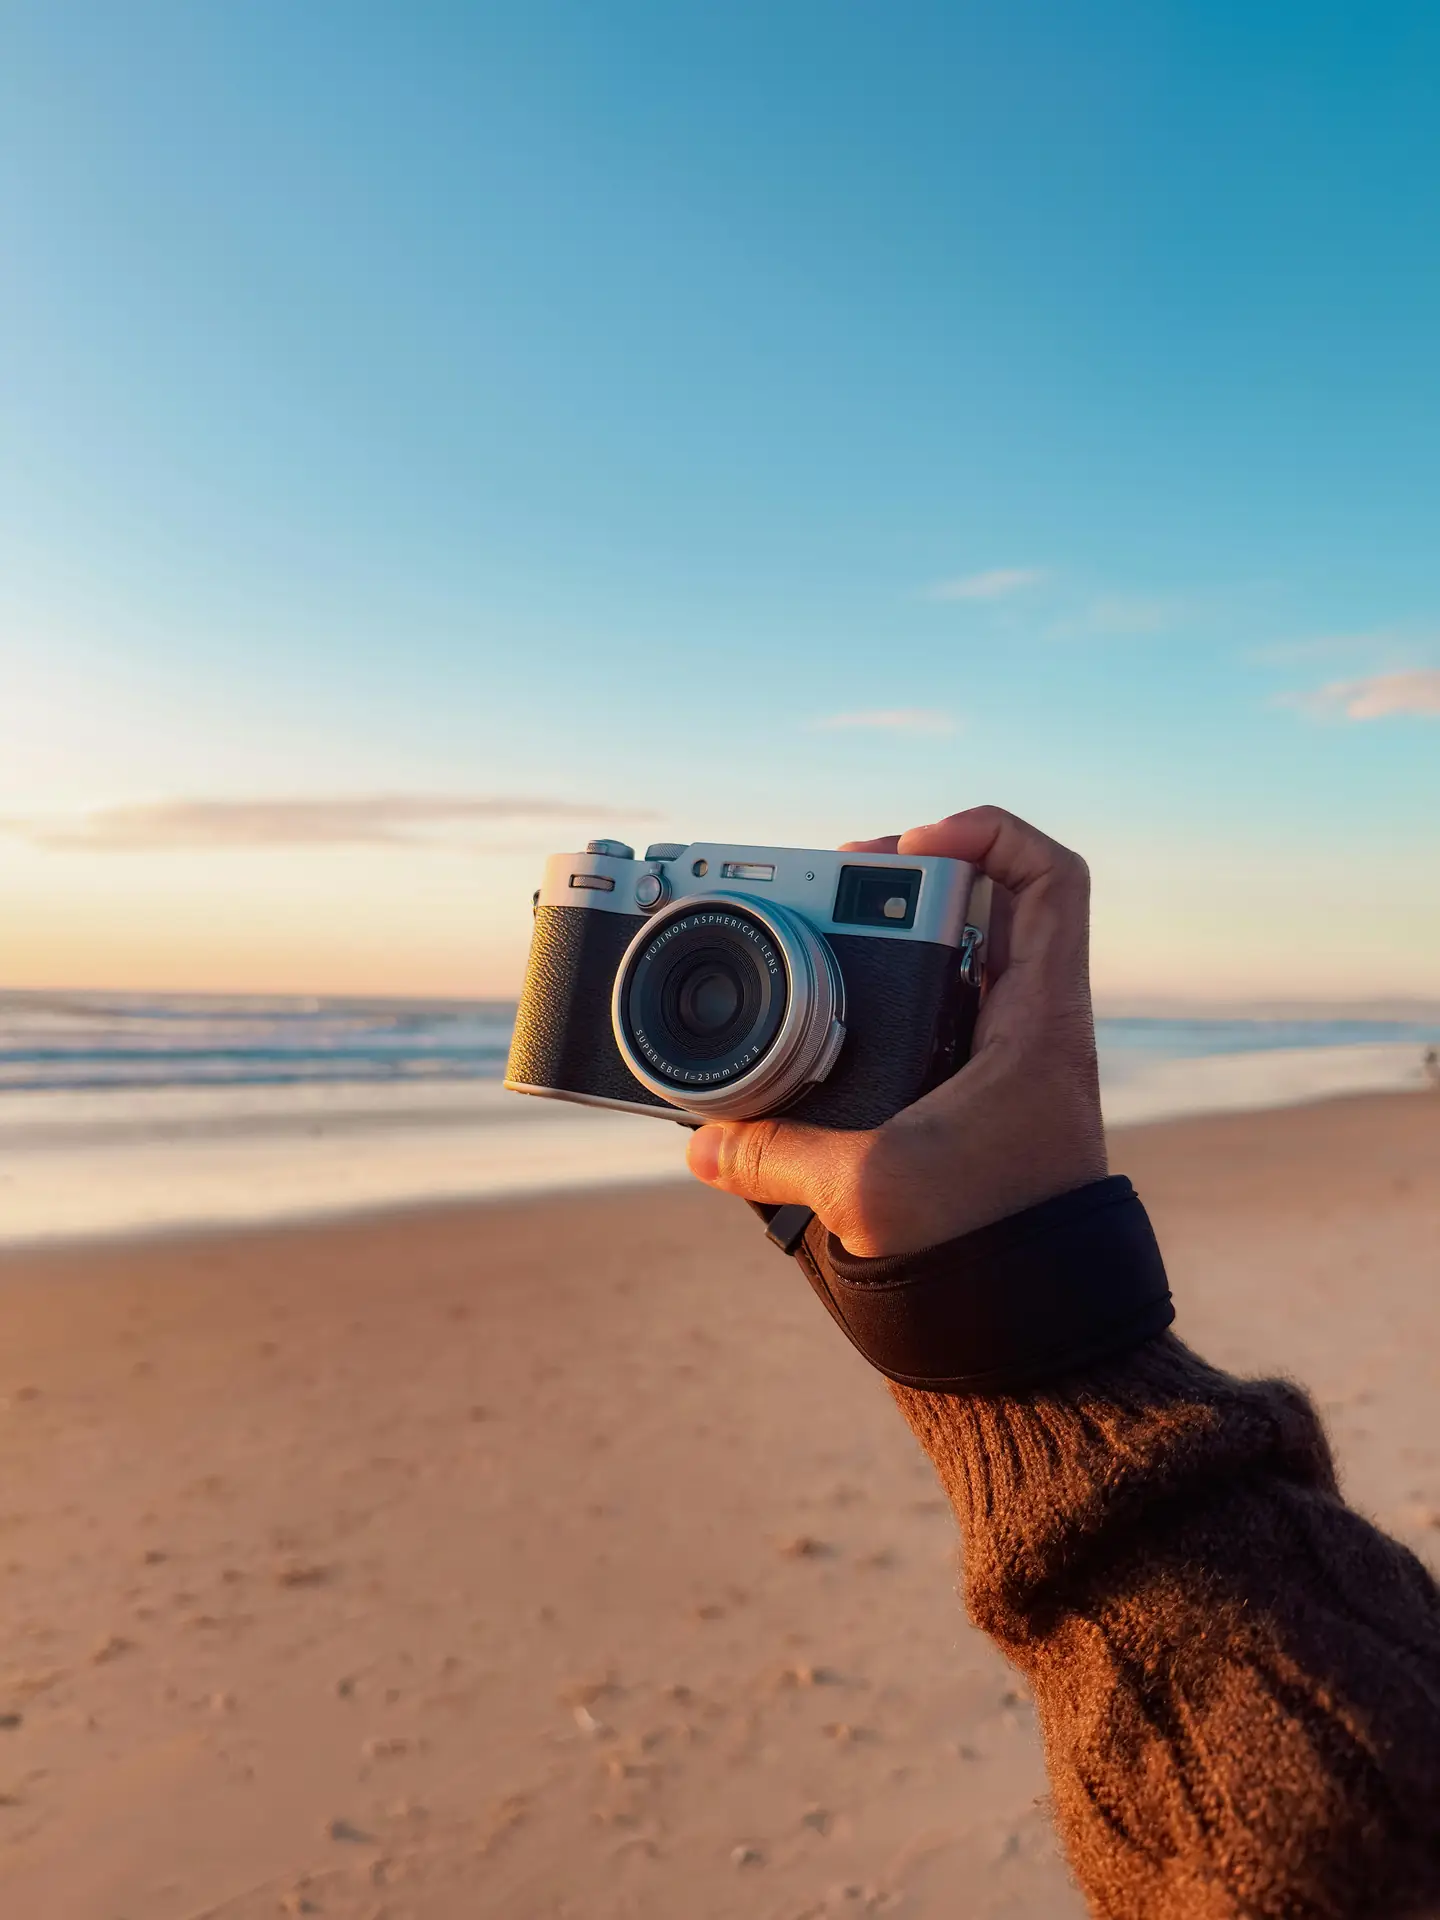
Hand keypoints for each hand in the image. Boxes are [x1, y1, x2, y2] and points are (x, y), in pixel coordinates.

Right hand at [685, 807, 1107, 1255]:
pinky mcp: (964, 1106)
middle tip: (822, 890)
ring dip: (878, 945)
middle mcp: (1022, 1029)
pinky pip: (917, 1027)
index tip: (907, 845)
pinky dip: (866, 1013)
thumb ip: (777, 1158)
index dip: (984, 834)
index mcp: (1034, 1022)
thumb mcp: (872, 1193)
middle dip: (897, 881)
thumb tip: (704, 1144)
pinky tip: (810, 1031)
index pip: (1047, 879)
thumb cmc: (994, 1257)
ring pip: (942, 964)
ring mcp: (994, 1066)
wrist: (1034, 1333)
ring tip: (804, 940)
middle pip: (976, 904)